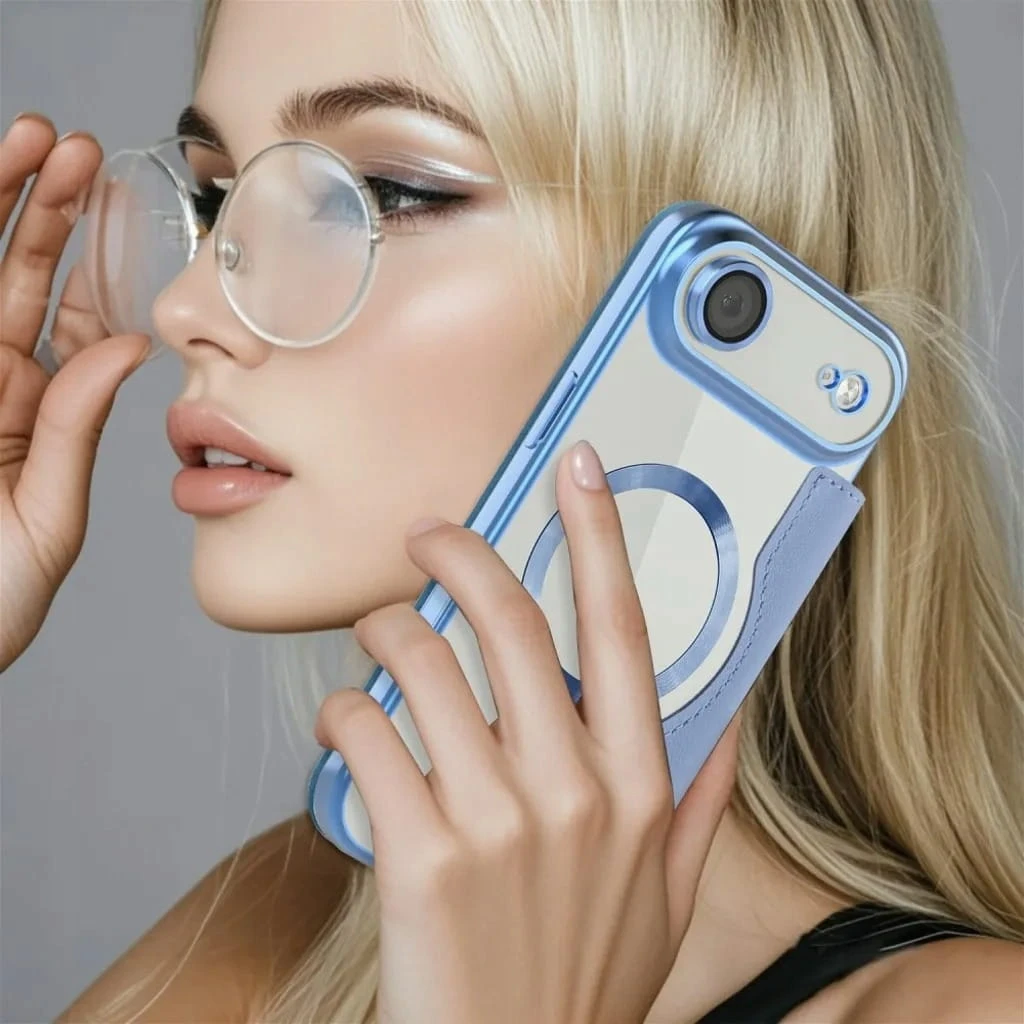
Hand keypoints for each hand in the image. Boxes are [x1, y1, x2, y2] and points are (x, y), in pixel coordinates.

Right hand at [0, 114, 149, 671]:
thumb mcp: (46, 517)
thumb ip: (77, 429)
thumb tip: (131, 348)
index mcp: (34, 413)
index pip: (69, 321)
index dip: (91, 262)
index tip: (119, 206)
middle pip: (13, 278)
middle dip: (41, 211)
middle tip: (73, 146)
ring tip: (25, 140)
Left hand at [315, 440, 739, 1023]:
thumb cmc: (585, 977)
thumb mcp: (671, 893)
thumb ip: (701, 798)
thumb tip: (725, 717)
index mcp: (638, 785)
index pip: (622, 629)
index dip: (600, 535)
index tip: (579, 469)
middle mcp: (573, 790)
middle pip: (510, 623)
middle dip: (457, 552)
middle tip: (428, 537)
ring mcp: (495, 822)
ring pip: (422, 663)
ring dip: (386, 629)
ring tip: (380, 637)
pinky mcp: (417, 856)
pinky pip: (364, 734)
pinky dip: (344, 710)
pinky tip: (348, 723)